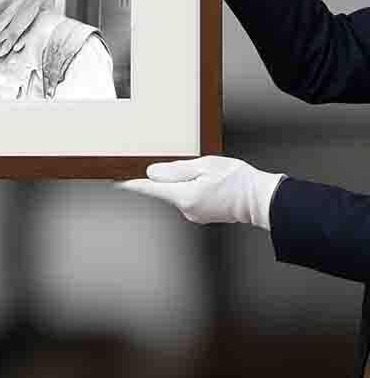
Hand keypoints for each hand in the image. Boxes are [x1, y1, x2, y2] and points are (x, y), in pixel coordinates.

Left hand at [119, 155, 284, 229]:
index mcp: (184, 197)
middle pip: (163, 190)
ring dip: (180, 181)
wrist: (262, 199)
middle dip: (164, 177)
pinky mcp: (201, 214)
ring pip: (176, 193)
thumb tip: (151, 173)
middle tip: (177, 164)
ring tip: (202, 172)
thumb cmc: (237, 180)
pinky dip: (189, 187)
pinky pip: (187, 197)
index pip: (150, 189)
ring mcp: (194, 214)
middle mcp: (186, 210)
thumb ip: (176, 170)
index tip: (116, 181)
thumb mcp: (204, 166)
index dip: (131, 184)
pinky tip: (204, 180)